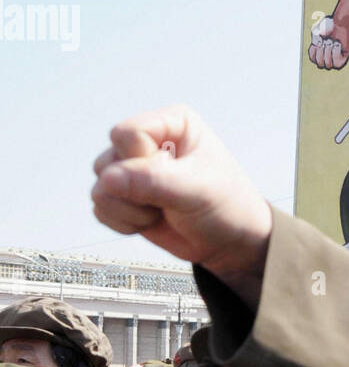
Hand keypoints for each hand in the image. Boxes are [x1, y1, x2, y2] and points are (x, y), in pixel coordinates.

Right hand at [91, 105, 271, 301]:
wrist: (230, 243)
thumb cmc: (228, 206)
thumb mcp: (198, 189)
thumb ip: (154, 181)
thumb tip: (108, 179)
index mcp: (172, 124)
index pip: (127, 133)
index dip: (141, 159)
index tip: (173, 174)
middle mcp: (149, 142)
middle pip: (107, 160)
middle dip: (135, 190)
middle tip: (169, 198)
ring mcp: (134, 171)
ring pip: (100, 187)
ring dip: (130, 210)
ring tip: (162, 211)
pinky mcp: (125, 197)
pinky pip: (100, 209)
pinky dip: (124, 222)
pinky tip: (150, 221)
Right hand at [309, 14, 348, 68]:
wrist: (342, 23)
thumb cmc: (329, 25)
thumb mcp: (318, 30)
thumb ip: (317, 35)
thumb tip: (321, 38)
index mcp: (318, 52)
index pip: (312, 58)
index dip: (314, 51)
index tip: (317, 42)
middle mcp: (326, 57)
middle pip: (319, 64)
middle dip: (321, 52)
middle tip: (325, 42)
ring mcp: (335, 59)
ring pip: (328, 65)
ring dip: (328, 53)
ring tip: (331, 43)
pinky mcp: (343, 58)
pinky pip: (337, 63)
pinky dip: (336, 53)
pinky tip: (337, 45)